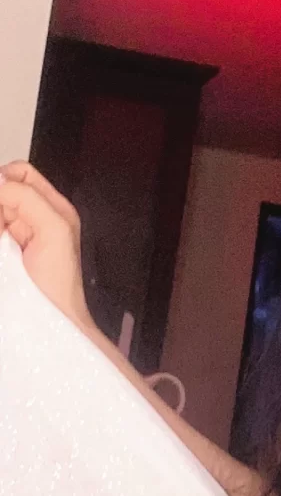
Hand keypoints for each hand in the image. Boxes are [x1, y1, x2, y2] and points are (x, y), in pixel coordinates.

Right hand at [0, 161, 93, 332]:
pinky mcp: (2, 254)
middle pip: (2, 192)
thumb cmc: (59, 282)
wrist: (49, 321)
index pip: (19, 174)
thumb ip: (27, 198)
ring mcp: (12, 237)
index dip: (3, 178)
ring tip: (7, 248)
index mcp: (50, 207)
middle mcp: (30, 218)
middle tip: (5, 228)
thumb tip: (0, 181)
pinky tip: (4, 254)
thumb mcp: (53, 228)